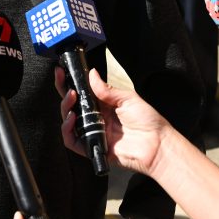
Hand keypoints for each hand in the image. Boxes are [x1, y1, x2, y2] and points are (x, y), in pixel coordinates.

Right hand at [56, 67, 170, 177]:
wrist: (156, 144)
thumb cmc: (148, 121)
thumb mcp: (128, 98)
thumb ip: (107, 89)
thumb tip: (92, 74)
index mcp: (103, 105)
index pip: (82, 93)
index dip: (70, 83)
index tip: (62, 71)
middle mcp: (96, 119)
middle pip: (72, 106)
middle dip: (64, 92)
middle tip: (63, 81)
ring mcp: (93, 132)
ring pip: (69, 122)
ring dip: (65, 108)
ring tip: (71, 98)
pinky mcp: (92, 147)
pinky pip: (72, 141)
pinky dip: (67, 130)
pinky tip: (71, 119)